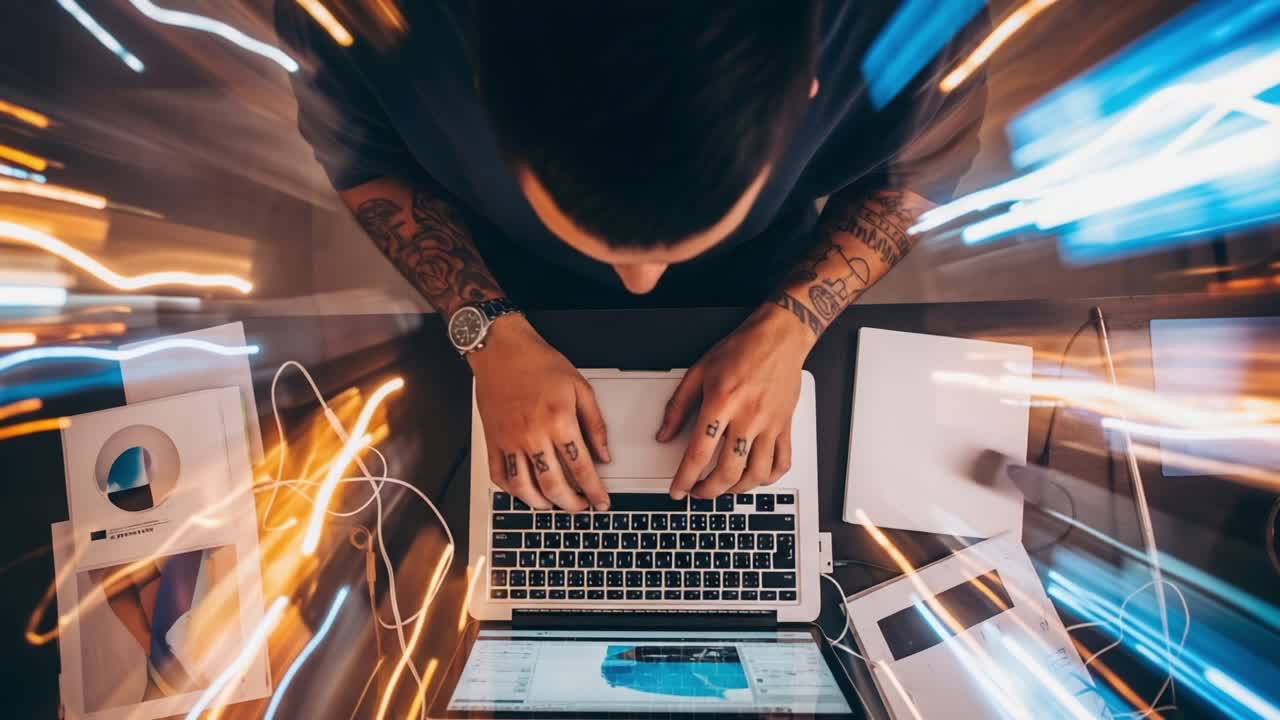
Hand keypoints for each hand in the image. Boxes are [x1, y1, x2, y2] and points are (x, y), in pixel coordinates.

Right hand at [471, 315, 611, 510]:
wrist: (501, 349)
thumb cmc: (538, 363)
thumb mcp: (579, 387)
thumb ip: (595, 423)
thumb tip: (604, 453)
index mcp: (559, 420)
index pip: (581, 467)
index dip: (594, 490)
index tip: (601, 501)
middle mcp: (533, 435)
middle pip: (554, 485)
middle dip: (571, 504)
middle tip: (580, 507)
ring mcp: (510, 440)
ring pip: (524, 488)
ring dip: (542, 504)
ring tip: (554, 504)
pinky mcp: (493, 441)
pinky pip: (499, 476)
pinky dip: (512, 491)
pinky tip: (525, 492)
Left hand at [657, 304, 812, 498]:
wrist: (780, 337)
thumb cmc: (741, 349)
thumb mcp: (699, 371)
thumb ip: (678, 406)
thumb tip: (664, 434)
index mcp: (721, 403)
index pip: (699, 453)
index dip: (685, 478)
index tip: (678, 490)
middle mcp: (748, 416)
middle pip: (728, 470)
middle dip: (709, 490)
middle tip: (698, 492)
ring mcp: (770, 424)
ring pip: (756, 473)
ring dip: (737, 489)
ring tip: (723, 487)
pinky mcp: (785, 425)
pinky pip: (782, 463)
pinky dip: (768, 478)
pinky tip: (755, 477)